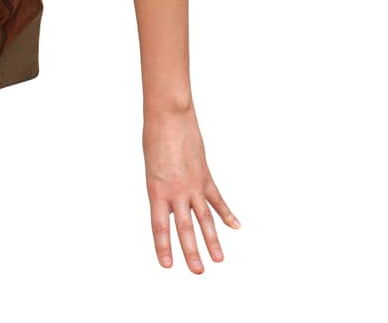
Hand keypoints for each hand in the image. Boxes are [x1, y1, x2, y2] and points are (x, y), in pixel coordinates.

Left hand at [142, 107, 239, 272]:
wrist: (169, 116)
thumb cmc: (155, 139)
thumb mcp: (152, 170)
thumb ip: (162, 192)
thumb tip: (173, 207)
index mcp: (156, 191)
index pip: (160, 227)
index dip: (164, 247)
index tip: (168, 265)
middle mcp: (176, 191)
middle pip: (186, 228)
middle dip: (192, 251)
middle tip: (198, 271)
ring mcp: (193, 184)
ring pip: (205, 218)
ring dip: (212, 240)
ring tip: (219, 259)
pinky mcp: (206, 176)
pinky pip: (218, 199)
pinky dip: (227, 214)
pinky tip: (236, 227)